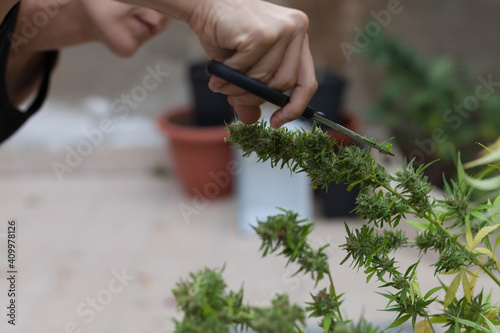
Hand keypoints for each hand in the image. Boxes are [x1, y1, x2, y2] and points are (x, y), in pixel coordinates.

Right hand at [188, 0, 316, 127]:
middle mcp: (297, 29)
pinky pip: (247, 71)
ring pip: (264, 79)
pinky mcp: (262, 34)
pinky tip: (217, 70)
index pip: (307, 81)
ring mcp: (282, 30)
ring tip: (220, 84)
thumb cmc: (225, 31)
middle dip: (255, 98)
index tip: (276, 122)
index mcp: (299, 36)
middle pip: (284, 84)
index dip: (294, 107)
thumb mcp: (244, 65)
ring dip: (237, 88)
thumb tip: (252, 121)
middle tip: (233, 99)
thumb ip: (251, 90)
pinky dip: (229, 76)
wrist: (202, 4)